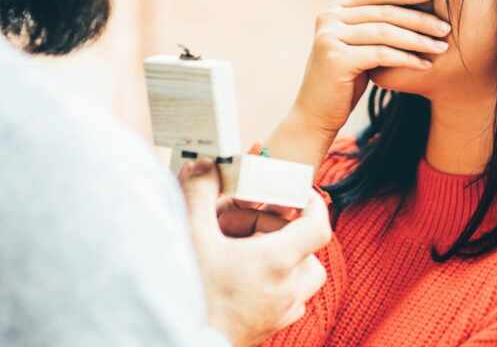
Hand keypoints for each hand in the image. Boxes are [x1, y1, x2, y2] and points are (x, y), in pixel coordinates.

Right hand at [180, 160, 330, 346]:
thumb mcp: (191, 236)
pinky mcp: (270, 328)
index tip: (296, 195)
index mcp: (277, 262)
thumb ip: (199, 193)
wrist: (177, 342)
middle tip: (241, 222)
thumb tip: (204, 166)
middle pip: (307, 247)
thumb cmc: (189, 295)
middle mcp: (287, 289)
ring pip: (303, 275)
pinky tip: (243, 276)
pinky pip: (290, 299)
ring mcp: (281, 312)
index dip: (313, 205)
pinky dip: (277, 281)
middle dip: (277, 228)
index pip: (319, 227)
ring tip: (246, 248)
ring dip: (283, 255)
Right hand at [291, 0, 450, 137]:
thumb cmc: (341, 80)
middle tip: (445, 27)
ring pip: (385, 33)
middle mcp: (327, 18)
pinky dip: (406, 58)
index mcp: (332, 10)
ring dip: (418, 40)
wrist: (316, 114)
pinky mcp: (336, 58)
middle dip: (418, 19)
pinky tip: (425, 65)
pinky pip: (381, 54)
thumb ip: (361, 13)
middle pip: (383, 12)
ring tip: (441, 47)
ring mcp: (329, 37)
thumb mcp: (353, 43)